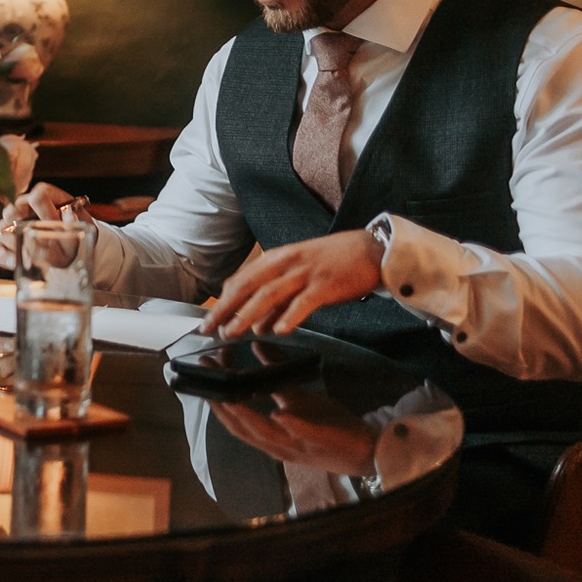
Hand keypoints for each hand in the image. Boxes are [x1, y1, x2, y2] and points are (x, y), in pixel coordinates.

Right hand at [0, 183, 81, 269]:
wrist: (72, 250)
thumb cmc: (75, 233)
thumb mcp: (81, 226)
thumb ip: (74, 220)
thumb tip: (69, 214)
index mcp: (45, 198)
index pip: (38, 194)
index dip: (43, 207)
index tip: (53, 218)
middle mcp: (24, 209)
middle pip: (11, 210)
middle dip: (18, 220)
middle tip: (28, 230)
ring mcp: (12, 226)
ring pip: (1, 229)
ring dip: (15, 242)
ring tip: (31, 252)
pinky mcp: (5, 244)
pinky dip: (4, 256)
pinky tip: (18, 261)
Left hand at [200, 230, 382, 337]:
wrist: (372, 249)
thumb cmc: (335, 262)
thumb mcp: (300, 276)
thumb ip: (279, 301)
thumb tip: (258, 325)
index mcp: (278, 257)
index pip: (242, 278)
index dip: (223, 299)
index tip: (210, 317)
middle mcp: (287, 262)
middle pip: (248, 286)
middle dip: (225, 308)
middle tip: (208, 328)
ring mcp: (306, 273)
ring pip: (269, 294)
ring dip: (247, 315)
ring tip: (233, 333)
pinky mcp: (326, 285)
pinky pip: (304, 302)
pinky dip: (289, 316)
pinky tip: (278, 331)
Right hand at [212, 386, 376, 475]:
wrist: (365, 447)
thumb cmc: (329, 424)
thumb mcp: (298, 396)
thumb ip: (276, 374)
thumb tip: (257, 345)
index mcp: (269, 434)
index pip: (235, 418)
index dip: (217, 399)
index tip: (206, 375)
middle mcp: (277, 444)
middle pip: (241, 428)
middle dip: (222, 405)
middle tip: (207, 381)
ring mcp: (297, 446)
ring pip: (263, 434)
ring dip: (245, 415)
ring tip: (229, 397)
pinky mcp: (319, 442)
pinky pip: (302, 435)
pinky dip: (289, 425)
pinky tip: (278, 413)